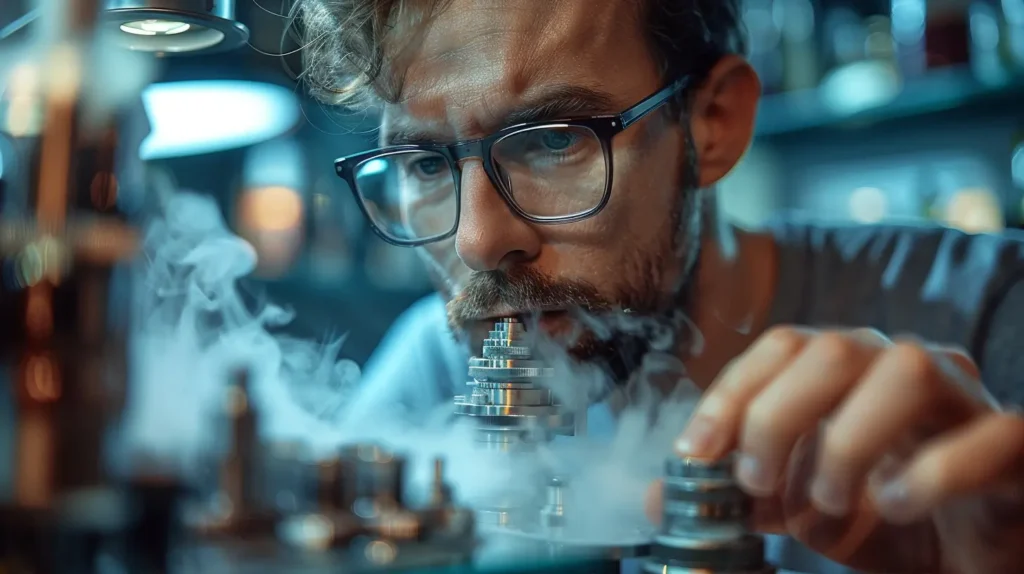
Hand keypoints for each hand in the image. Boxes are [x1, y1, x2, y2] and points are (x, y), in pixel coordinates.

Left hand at [647, 327, 1023, 573]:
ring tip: (827, 498)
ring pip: (908, 370)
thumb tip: (656, 494)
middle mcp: (905, 367)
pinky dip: (932, 473)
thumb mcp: (796, 507)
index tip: (695, 453)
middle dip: (777, 415)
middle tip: (754, 483)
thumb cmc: (883, 520)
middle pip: (835, 348)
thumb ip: (737, 492)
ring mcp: (968, 400)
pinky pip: (990, 435)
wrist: (965, 558)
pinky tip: (894, 506)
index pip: (781, 346)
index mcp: (849, 371)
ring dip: (848, 439)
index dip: (731, 392)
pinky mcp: (1017, 445)